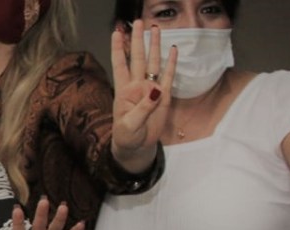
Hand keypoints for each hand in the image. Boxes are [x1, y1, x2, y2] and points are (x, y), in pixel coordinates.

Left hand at [110, 21, 175, 167]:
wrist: (137, 147)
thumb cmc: (127, 135)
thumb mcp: (130, 124)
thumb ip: (143, 108)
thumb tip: (156, 91)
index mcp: (124, 90)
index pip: (120, 64)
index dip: (118, 49)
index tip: (117, 32)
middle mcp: (137, 85)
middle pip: (138, 58)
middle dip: (139, 40)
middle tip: (140, 22)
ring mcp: (151, 89)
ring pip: (153, 63)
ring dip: (155, 47)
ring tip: (156, 30)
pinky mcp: (164, 96)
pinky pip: (169, 76)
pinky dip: (171, 63)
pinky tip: (173, 50)